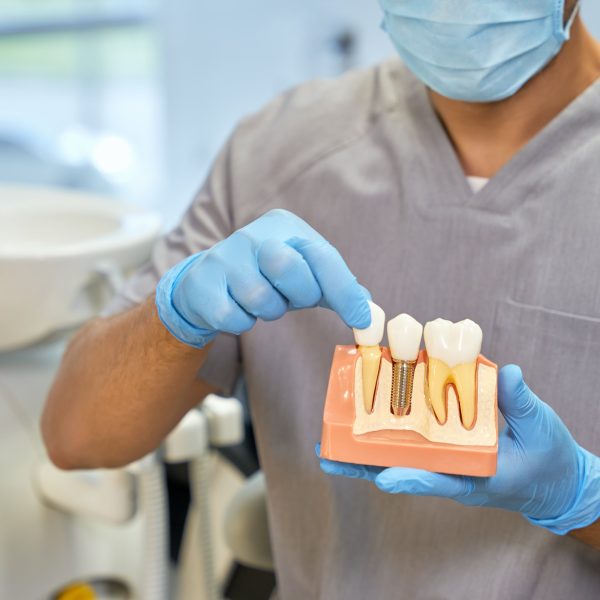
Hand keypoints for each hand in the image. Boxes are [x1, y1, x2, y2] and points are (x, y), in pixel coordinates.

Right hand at [156, 209, 370, 347]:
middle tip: (291, 297)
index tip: (360, 319)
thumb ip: (337, 288)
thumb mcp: (304, 276)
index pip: (321, 254)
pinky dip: (242, 322)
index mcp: (284, 225)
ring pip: (261, 298)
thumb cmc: (265, 278)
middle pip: (289, 267)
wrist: (207, 283)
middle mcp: (252, 234)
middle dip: (298, 294)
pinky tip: (236, 308)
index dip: (343, 290)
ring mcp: (223, 257)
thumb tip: (369, 312)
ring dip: (268, 311)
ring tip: (260, 300)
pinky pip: (235, 318)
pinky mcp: (202, 284)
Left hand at [319, 365, 599, 534]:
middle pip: (402, 468)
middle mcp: (452, 469)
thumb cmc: (547, 458)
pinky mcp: (443, 447)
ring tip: (329, 441)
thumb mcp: (540, 429)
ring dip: (365, 448)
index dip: (413, 479)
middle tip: (327, 456)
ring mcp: (444, 459)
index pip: (440, 478)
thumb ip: (522, 404)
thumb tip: (508, 373)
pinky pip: (409, 442)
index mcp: (475, 476)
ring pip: (398, 456)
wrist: (553, 476)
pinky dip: (386, 431)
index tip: (385, 477)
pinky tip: (362, 417)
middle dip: (365, 465)